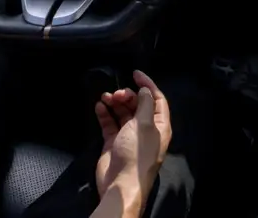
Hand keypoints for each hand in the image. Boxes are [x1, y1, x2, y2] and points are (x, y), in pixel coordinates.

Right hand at [94, 70, 172, 200]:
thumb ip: (145, 104)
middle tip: (116, 93)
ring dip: (114, 103)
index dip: (148, 85)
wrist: (121, 183)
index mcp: (159, 126)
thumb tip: (145, 91)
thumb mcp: (145, 125)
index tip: (135, 73)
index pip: (157, 100)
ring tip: (105, 97)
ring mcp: (128, 136)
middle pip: (138, 105)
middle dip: (127, 95)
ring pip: (122, 113)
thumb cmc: (136, 153)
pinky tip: (99, 107)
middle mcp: (145, 130)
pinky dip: (104, 114)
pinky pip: (109, 124)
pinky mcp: (113, 142)